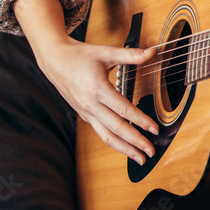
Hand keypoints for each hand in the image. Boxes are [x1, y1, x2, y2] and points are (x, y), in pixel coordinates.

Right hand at [37, 36, 158, 165]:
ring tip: (140, 157)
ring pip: (106, 136)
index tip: (155, 129)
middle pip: (116, 129)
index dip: (140, 120)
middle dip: (135, 142)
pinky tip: (124, 146)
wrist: (54, 60)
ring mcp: (86, 112)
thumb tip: (153, 52)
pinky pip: (100, 132)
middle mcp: (91, 104)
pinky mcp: (84, 115)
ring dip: (124, 149)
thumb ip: (131, 55)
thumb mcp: (106, 52)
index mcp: (98, 89)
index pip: (123, 110)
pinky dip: (113, 141)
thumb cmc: (80, 55)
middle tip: (151, 151)